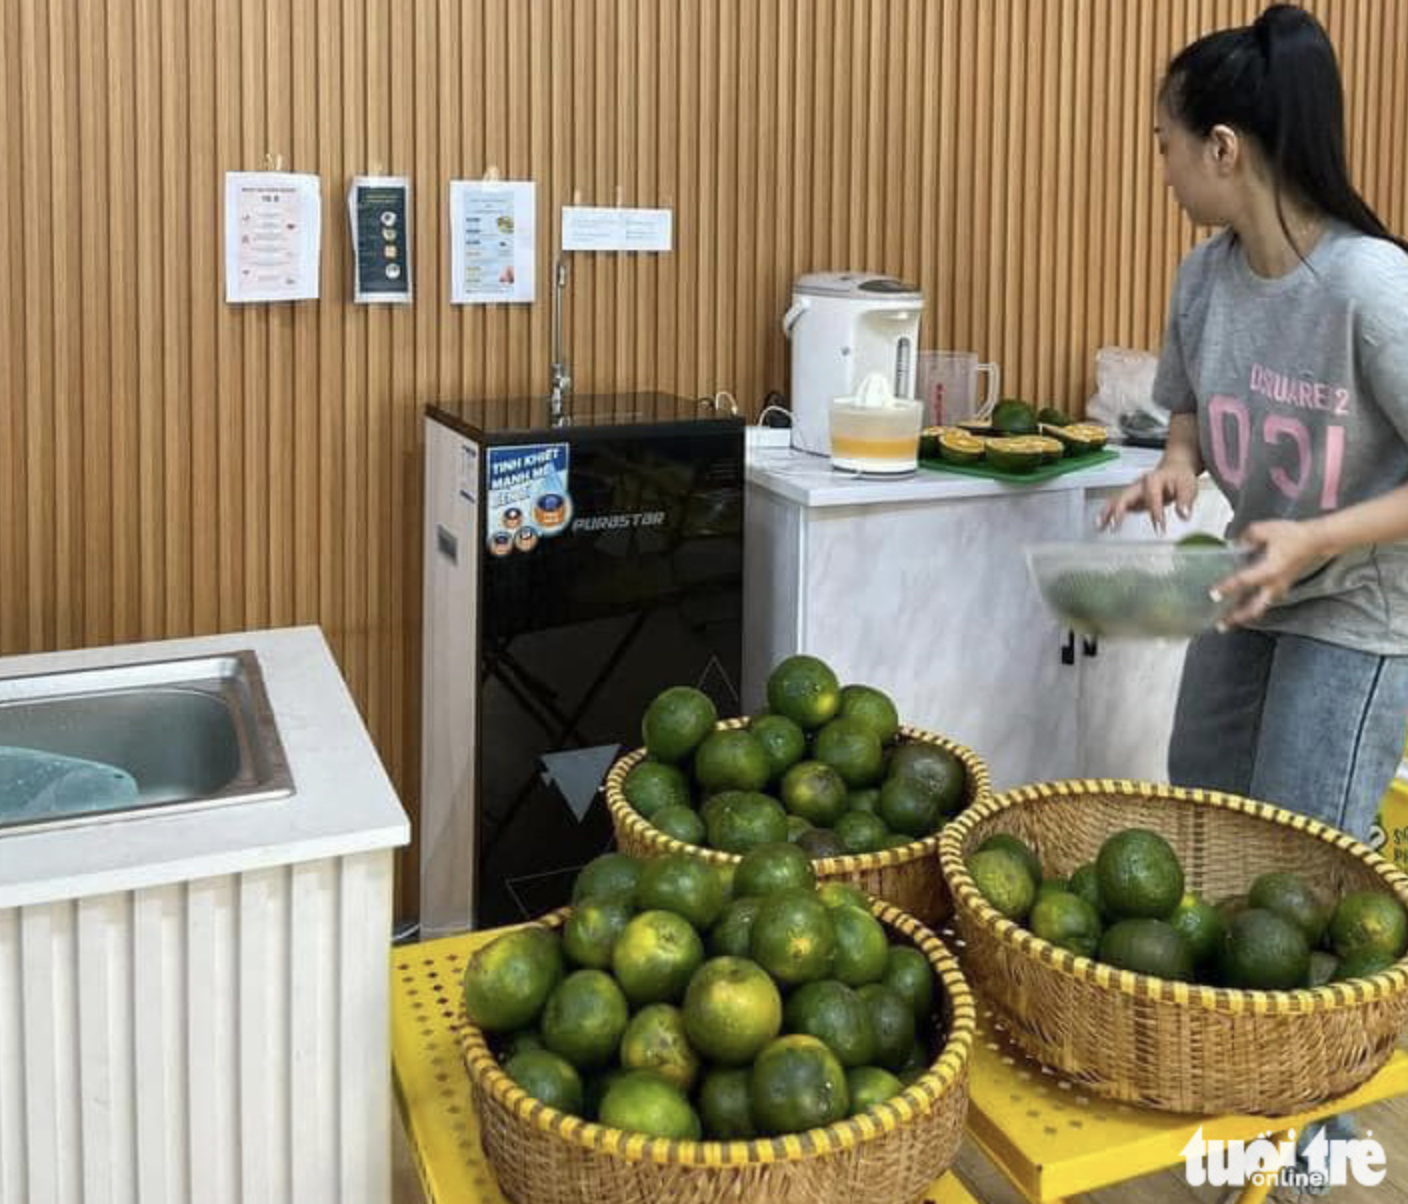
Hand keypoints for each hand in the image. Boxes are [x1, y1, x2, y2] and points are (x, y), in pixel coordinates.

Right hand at [1098, 464, 1198, 533]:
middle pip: (1125, 496)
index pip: (1152, 497)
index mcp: (1154, 480)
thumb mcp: (1188, 486)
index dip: (1156, 513)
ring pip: (1116, 501)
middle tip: (1113, 525)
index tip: (1159, 527)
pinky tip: (1102, 525)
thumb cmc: (1179, 477)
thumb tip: (1183, 514)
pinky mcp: (1130, 497)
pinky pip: (1116, 505)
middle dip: (1118, 511)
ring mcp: (1133, 491)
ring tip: (1099, 526)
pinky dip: (1108, 514)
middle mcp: (1140, 485)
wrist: (1174, 468)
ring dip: (1107, 513)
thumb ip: (1185, 501)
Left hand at [1212, 520, 1328, 626]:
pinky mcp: (1283, 586)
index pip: (1244, 582)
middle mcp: (1275, 584)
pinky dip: (1254, 605)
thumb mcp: (1266, 529)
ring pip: (1261, 607)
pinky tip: (1243, 606)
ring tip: (1229, 621)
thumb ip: (1247, 536)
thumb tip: (1235, 543)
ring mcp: (1280, 587)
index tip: (1213, 595)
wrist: (1319, 540)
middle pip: (1254, 608)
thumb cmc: (1295, 535)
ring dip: (1245, 615)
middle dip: (1237, 618)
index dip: (1227, 588)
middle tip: (1221, 625)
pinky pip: (1266, 600)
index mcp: (1270, 571)